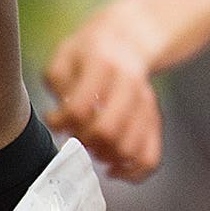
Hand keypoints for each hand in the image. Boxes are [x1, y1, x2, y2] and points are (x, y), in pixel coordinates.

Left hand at [44, 3, 166, 181]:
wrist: (131, 38)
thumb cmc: (91, 51)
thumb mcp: (65, 54)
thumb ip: (57, 83)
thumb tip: (61, 118)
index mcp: (103, 65)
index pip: (80, 108)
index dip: (61, 122)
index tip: (55, 118)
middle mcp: (130, 84)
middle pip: (107, 131)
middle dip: (84, 142)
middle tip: (75, 136)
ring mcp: (146, 103)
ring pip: (130, 148)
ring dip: (105, 157)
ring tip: (93, 148)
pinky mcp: (155, 119)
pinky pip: (151, 157)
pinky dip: (133, 172)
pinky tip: (115, 169)